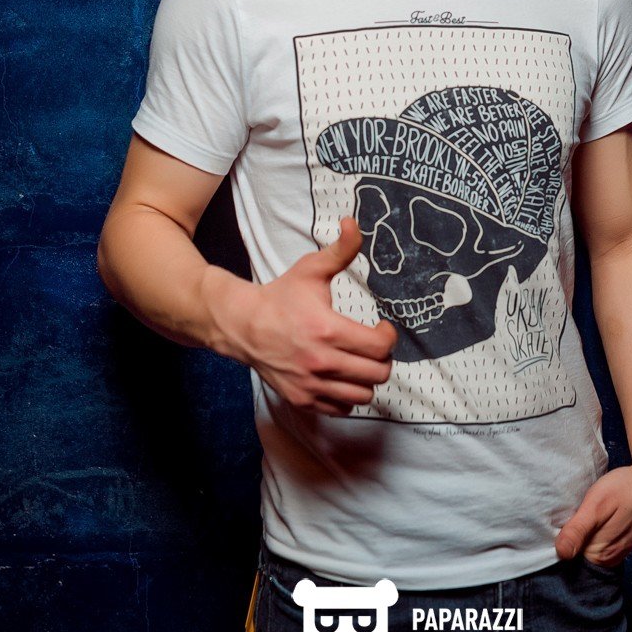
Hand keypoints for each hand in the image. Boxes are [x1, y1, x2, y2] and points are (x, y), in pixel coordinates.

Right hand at [212, 215, 397, 416]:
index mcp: (327, 330)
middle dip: (382, 358)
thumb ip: (340, 249)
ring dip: (367, 378)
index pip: (380, 347)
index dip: (389, 336)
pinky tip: (342, 375)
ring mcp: (311, 384)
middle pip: (377, 373)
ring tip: (359, 360)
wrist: (243, 324)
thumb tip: (353, 223)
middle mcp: (321, 362)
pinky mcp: (302, 399)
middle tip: (372, 344)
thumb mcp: (311, 269)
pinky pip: (341, 408)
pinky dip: (348, 395)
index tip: (381, 327)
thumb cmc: (281, 296)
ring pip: (363, 395)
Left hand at [554, 458, 631, 567]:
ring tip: (588, 508)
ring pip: (589, 542)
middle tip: (577, 507)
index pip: (566, 552)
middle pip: (578, 548)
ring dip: (585, 527)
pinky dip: (597, 526)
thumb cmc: (629, 488)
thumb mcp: (598, 503)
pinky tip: (600, 512)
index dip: (561, 531)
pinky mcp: (624, 542)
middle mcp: (608, 559)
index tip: (564, 515)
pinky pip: (601, 539)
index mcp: (599, 555)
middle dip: (572, 530)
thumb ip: (579, 529)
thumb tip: (561, 554)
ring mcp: (618, 551)